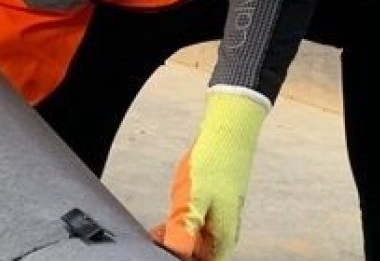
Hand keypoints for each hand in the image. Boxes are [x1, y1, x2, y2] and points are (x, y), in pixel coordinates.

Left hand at [154, 89, 269, 260]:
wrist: (226, 132)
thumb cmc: (215, 162)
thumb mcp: (193, 199)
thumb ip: (184, 229)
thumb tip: (176, 253)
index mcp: (223, 238)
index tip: (161, 256)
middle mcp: (221, 234)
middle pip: (196, 257)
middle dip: (174, 253)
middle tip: (154, 244)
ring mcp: (215, 221)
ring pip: (192, 245)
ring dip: (173, 243)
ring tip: (153, 236)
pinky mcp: (208, 209)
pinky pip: (191, 229)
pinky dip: (176, 230)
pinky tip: (162, 225)